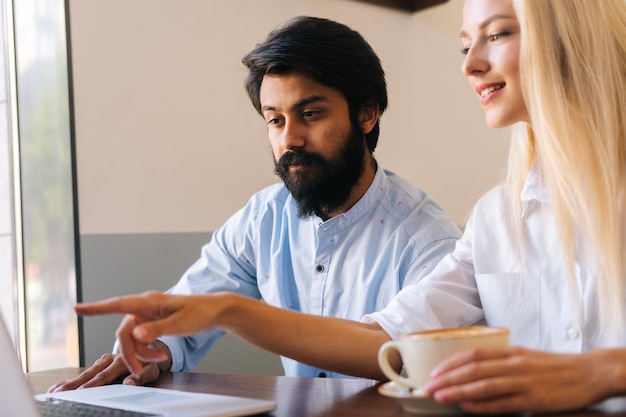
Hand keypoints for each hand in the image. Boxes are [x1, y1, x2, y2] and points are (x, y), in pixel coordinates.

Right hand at [47, 353, 160, 392]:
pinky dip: (73, 378)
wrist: (151, 351)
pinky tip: (61, 384)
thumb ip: (141, 377)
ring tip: (55, 390)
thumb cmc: (151, 363)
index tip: (80, 392)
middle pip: (91, 373)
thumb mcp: (151, 370)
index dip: (93, 384)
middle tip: (60, 392)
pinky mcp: (101, 361)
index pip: (106, 374)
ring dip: (70, 381)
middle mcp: (111, 357)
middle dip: (74, 384)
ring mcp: (105, 359)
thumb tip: (128, 383)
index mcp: (123, 359)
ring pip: (86, 372)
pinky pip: (87, 371)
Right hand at [75, 291, 221, 375]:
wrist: (214, 311)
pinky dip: (147, 348)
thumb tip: (135, 334)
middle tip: (139, 370)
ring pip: (132, 337)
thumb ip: (157, 329)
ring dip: (141, 352)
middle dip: (130, 352)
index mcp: (148, 302)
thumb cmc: (199, 313)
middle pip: (124, 332)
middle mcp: (144, 306)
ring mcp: (148, 314)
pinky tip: (159, 353)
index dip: (96, 308)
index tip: (77, 309)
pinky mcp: (153, 321)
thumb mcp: (180, 324)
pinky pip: (141, 338)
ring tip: (160, 357)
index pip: (117, 304)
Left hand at [422, 346, 608, 412]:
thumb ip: (500, 362)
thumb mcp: (525, 357)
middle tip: (428, 387)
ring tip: (440, 396)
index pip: (473, 354)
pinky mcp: (535, 399)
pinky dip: (483, 404)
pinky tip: (467, 406)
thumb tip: (472, 369)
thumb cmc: (553, 367)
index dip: (450, 363)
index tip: (433, 372)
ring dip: (458, 391)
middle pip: (473, 369)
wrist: (588, 373)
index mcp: (510, 352)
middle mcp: (514, 364)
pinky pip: (503, 403)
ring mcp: (524, 381)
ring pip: (484, 385)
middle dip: (447, 379)